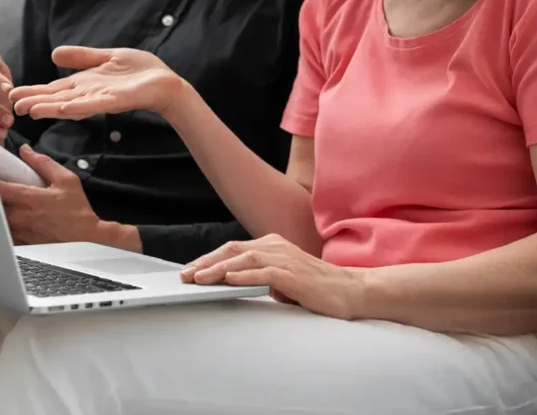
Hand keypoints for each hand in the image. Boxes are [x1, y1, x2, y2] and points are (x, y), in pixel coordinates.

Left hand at [0, 146, 129, 248]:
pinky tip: (2, 218)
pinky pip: (3, 233)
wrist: (86, 235)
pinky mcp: (22, 242)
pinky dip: (0, 224)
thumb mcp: (65, 179)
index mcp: (29, 198)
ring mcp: (20, 230)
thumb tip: (25, 150)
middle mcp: (21, 215)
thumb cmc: (77, 208)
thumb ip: (42, 163)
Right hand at [11, 46, 190, 121]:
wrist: (165, 82)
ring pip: (70, 104)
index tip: (12, 94)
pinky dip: (79, 107)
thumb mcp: (105, 57)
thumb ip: (81, 57)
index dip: (34, 91)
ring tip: (30, 110)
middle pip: (56, 98)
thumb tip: (54, 54)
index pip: (54, 89)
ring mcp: (101, 99)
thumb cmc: (139, 72)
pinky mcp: (116, 101)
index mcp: (84, 84)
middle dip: (35, 101)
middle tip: (12, 105)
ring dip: (51, 108)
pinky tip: (64, 108)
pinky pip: (95, 105)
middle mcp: (88, 94)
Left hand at [181, 234, 366, 318]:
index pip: (233, 249)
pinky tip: (228, 281)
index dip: (210, 259)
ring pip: (244, 259)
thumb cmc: (317, 288)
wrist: (351, 291)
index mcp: (273, 245)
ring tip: (199, 279)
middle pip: (233, 250)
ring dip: (218, 269)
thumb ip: (261, 278)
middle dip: (206, 262)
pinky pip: (264, 272)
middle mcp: (276, 247)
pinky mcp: (294, 274)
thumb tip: (235, 285)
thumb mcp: (282, 280)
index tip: (190, 270)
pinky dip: (244, 276)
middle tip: (185, 275)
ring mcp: (285, 259)